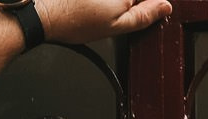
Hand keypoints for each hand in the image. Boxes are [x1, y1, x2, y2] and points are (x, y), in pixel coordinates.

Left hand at [37, 0, 174, 46]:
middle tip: (110, 10)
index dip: (149, 3)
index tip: (143, 9)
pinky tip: (89, 4)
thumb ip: (144, 15)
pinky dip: (102, 2)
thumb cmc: (73, 21)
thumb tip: (165, 7)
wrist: (43, 12)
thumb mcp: (115, 27)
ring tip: (96, 8)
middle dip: (129, 3)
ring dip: (114, 3)